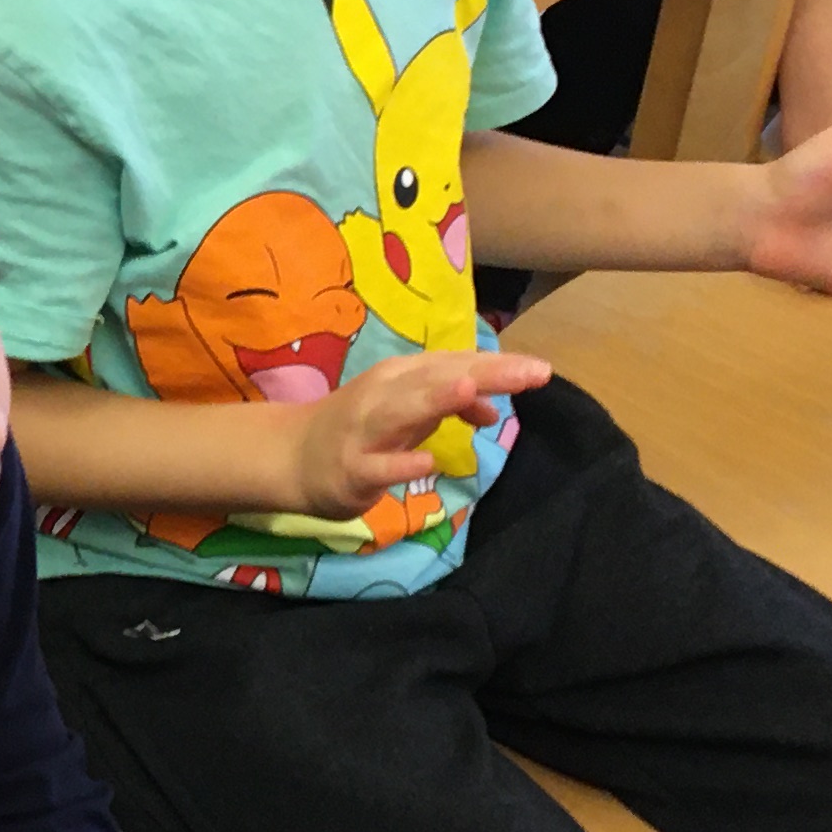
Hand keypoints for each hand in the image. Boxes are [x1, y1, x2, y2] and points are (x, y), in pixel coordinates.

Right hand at [291, 347, 554, 520]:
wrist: (292, 456)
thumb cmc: (361, 429)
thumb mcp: (411, 414)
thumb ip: (450, 404)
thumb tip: (492, 405)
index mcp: (402, 375)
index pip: (457, 364)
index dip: (499, 366)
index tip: (540, 370)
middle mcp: (384, 393)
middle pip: (439, 379)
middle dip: (486, 374)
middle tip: (533, 373)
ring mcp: (365, 430)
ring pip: (403, 411)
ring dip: (437, 399)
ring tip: (471, 390)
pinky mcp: (351, 467)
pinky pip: (379, 466)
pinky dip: (402, 463)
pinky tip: (427, 463)